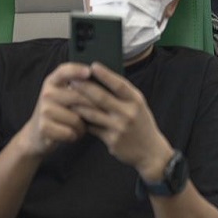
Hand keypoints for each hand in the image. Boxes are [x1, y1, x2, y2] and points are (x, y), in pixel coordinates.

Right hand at [18, 62, 91, 157]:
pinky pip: (70, 132)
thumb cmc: (59, 112)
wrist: (36, 134)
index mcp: (53, 81)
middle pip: (78, 97)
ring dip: (83, 126)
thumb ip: (79, 87)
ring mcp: (44, 110)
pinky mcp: (44, 127)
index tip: (89, 71)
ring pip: (76, 118)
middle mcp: (47, 93)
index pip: (64, 70)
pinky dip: (75, 135)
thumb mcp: (65, 95)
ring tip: (81, 126)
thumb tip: (104, 82)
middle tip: (100, 115)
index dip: (77, 70)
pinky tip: (72, 134)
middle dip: (94, 108)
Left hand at [70, 63, 172, 179]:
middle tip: (72, 80)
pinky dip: (83, 121)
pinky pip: (93, 128)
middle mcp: (128, 113)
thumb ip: (123, 95)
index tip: (93, 66)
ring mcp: (119, 127)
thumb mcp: (138, 105)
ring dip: (78, 104)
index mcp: (136, 100)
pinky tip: (74, 115)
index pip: (119, 84)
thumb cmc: (141, 123)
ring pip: (93, 113)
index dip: (106, 74)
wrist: (150, 151)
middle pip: (102, 97)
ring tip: (68, 96)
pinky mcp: (111, 140)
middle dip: (85, 87)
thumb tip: (102, 80)